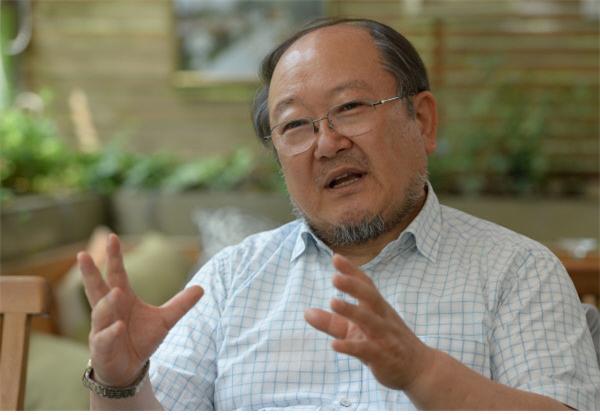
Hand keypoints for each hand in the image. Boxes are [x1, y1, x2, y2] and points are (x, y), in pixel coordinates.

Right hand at [78, 234, 202, 386]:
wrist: (129, 369)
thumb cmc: (141, 339)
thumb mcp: (165, 320)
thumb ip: (181, 304)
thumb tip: (202, 288)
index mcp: (122, 298)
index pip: (117, 274)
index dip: (115, 257)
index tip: (112, 237)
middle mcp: (108, 310)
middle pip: (97, 288)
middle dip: (90, 272)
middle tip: (84, 255)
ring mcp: (101, 329)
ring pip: (100, 312)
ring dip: (107, 303)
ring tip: (117, 292)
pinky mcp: (101, 348)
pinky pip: (104, 338)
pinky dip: (110, 332)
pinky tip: (118, 327)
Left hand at [304, 254, 433, 390]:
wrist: (420, 369)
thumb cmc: (384, 343)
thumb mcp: (355, 331)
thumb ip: (331, 322)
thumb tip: (306, 312)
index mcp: (377, 308)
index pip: (366, 285)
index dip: (352, 272)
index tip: (336, 257)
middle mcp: (382, 318)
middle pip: (370, 297)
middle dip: (354, 286)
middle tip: (335, 277)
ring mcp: (384, 337)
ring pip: (369, 320)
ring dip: (352, 311)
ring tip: (332, 302)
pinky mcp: (382, 356)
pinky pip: (366, 350)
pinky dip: (350, 347)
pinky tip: (334, 345)